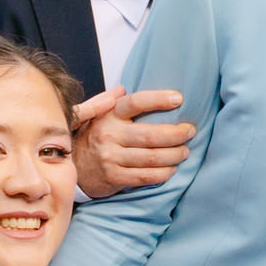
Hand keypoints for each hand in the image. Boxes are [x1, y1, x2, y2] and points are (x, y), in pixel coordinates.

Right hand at [72, 85, 196, 196]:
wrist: (75, 167)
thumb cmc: (95, 137)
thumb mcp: (98, 115)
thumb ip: (110, 100)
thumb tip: (123, 88)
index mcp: (109, 116)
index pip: (135, 103)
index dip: (158, 99)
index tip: (179, 99)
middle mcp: (109, 135)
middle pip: (150, 135)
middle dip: (176, 134)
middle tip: (190, 131)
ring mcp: (111, 157)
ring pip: (151, 157)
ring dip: (174, 155)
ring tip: (185, 152)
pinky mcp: (114, 177)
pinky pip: (145, 177)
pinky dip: (163, 173)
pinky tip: (172, 169)